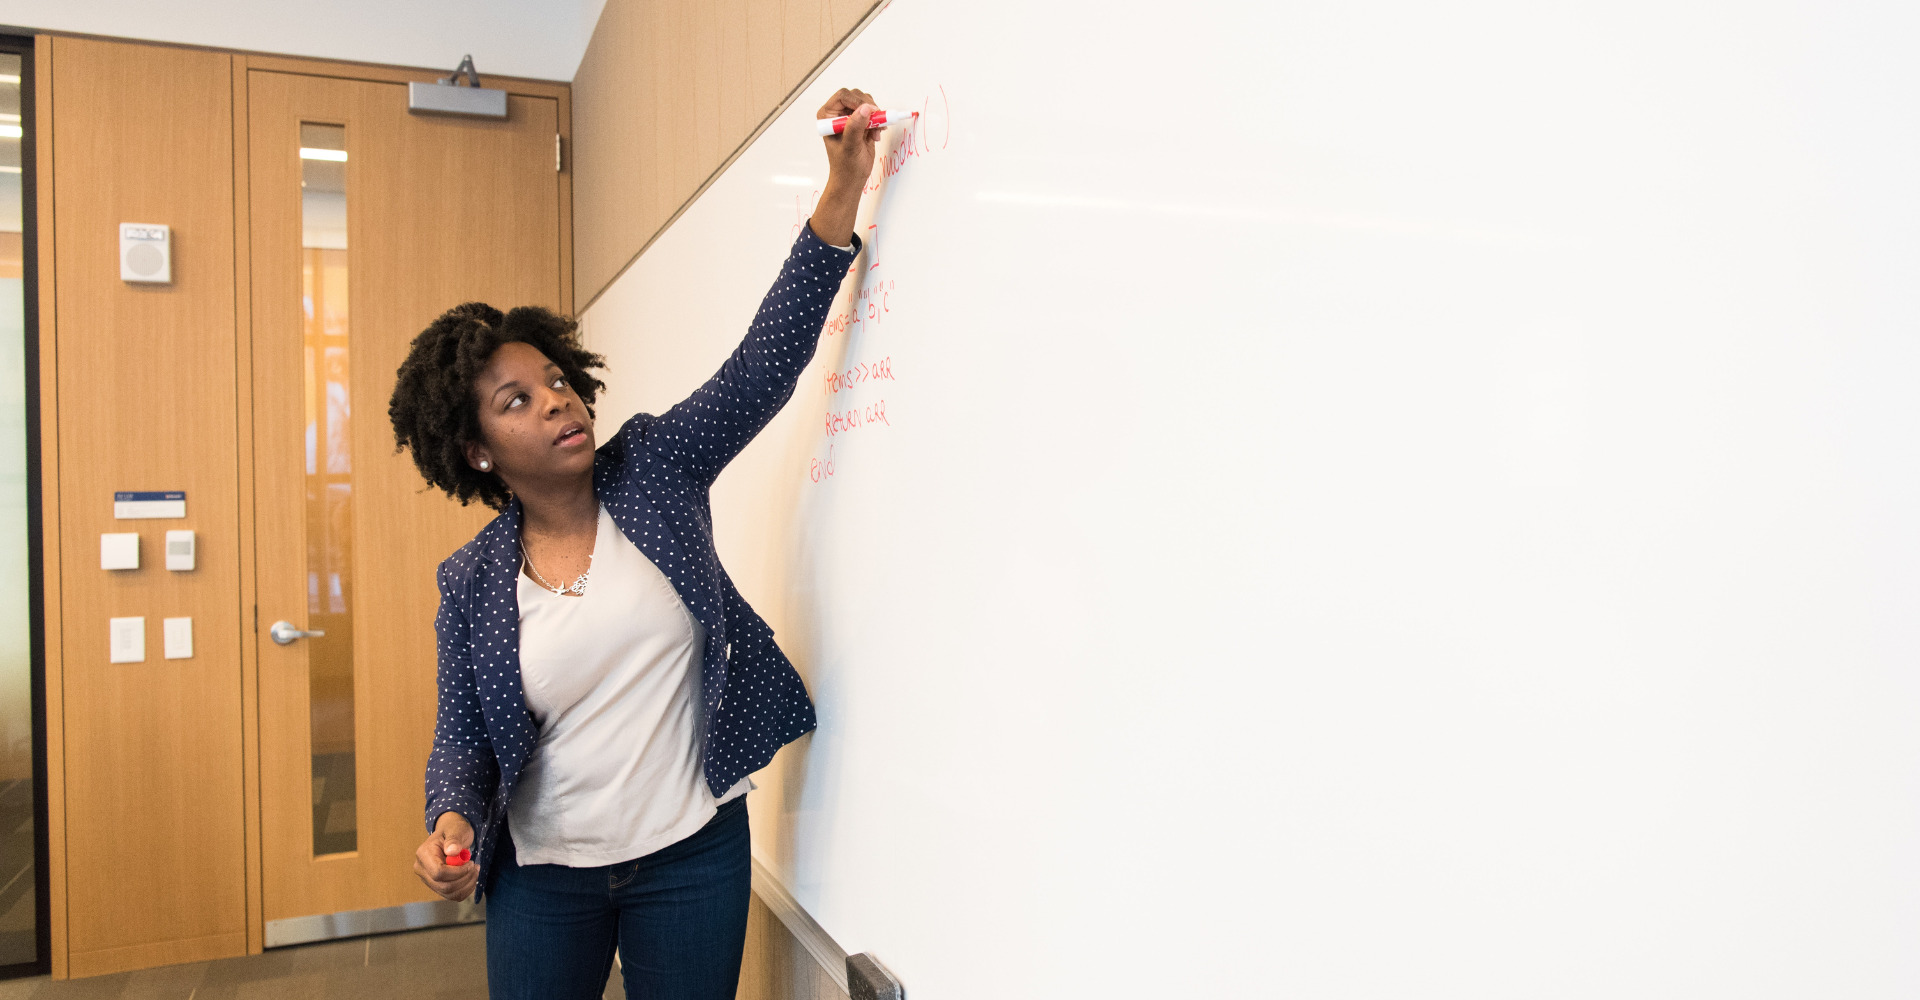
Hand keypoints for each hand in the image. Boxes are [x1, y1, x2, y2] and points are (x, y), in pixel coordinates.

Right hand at [414, 811, 477, 901]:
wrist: (452, 834)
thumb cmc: (454, 830)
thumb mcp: (456, 830)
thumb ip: (454, 839)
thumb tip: (452, 850)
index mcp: (423, 854)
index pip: (438, 873)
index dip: (458, 872)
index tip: (470, 863)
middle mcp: (422, 870)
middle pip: (443, 886)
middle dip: (464, 879)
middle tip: (475, 866)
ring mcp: (428, 880)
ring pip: (449, 893)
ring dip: (467, 885)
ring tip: (475, 871)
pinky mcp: (437, 886)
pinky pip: (452, 896)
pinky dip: (465, 890)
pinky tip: (472, 878)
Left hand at [809, 88, 879, 245]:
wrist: (852, 179)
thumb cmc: (845, 166)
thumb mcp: (849, 146)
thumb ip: (855, 126)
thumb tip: (864, 109)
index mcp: (828, 116)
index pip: (843, 96)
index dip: (857, 101)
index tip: (868, 112)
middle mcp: (838, 114)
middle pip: (856, 96)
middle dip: (869, 108)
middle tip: (875, 122)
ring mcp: (850, 118)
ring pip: (867, 103)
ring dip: (876, 116)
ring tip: (875, 132)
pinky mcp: (862, 123)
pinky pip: (874, 114)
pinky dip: (879, 121)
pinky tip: (877, 135)